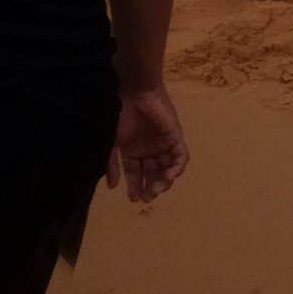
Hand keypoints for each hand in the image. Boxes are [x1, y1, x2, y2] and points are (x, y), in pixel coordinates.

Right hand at [111, 84, 189, 203]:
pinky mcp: (175, 137)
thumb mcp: (112, 144)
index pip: (135, 173)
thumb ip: (113, 165)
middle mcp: (149, 149)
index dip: (135, 187)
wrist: (135, 94)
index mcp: (132, 151)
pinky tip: (169, 176)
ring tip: (157, 189)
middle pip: (152, 173)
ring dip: (164, 181)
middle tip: (148, 198)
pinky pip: (181, 157)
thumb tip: (112, 187)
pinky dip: (177, 168)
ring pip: (168, 168)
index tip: (134, 199)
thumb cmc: (120, 115)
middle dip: (150, 187)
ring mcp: (163, 144)